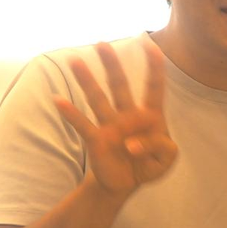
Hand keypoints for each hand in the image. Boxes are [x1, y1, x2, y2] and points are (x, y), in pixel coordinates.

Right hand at [54, 41, 177, 197]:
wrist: (126, 183)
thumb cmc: (149, 164)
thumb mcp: (167, 158)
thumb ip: (161, 146)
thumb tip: (133, 144)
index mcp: (150, 116)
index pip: (154, 87)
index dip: (154, 67)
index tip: (151, 44)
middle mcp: (128, 115)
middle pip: (119, 85)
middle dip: (111, 64)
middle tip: (101, 43)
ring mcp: (110, 126)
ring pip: (97, 98)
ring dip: (86, 81)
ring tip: (75, 61)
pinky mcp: (97, 140)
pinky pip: (83, 125)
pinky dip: (71, 114)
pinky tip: (59, 100)